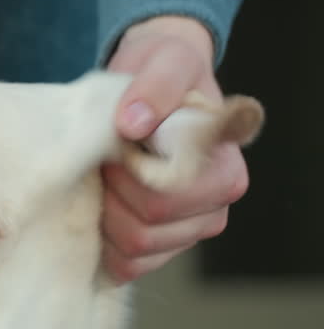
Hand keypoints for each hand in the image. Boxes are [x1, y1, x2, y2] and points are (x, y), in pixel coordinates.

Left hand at [101, 15, 249, 282]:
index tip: (123, 141)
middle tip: (108, 161)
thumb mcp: (162, 61)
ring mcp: (188, 232)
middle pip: (146, 229)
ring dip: (105, 218)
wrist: (144, 92)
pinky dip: (104, 244)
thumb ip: (156, 84)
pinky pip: (127, 267)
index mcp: (224, 167)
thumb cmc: (158, 75)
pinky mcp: (161, 250)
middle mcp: (215, 206)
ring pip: (133, 251)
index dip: (131, 175)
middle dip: (112, 196)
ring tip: (107, 181)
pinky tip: (103, 210)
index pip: (169, 196)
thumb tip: (133, 122)